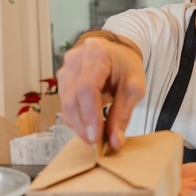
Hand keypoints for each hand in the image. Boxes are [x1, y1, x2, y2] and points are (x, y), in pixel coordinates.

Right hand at [57, 35, 144, 149]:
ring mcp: (65, 69)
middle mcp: (75, 59)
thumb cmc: (126, 66)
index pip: (87, 88)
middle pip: (72, 98)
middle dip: (83, 125)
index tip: (95, 137)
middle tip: (95, 143)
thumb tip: (115, 142)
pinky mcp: (62, 80)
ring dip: (79, 125)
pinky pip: (65, 104)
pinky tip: (88, 126)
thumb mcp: (133, 88)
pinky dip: (76, 119)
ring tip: (95, 136)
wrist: (116, 52)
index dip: (89, 115)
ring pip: (65, 104)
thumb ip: (123, 114)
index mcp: (96, 54)